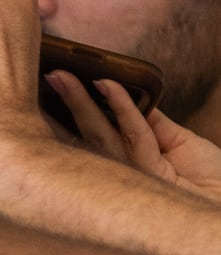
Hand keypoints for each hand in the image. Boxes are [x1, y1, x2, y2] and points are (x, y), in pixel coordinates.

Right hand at [51, 73, 220, 203]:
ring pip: (98, 133)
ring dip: (79, 102)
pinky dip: (120, 105)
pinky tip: (106, 84)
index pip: (91, 137)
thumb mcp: (179, 141)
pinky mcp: (148, 173)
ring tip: (61, 77)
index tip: (51, 90)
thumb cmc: (211, 178)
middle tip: (49, 76)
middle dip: (66, 105)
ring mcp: (131, 174)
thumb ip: (150, 122)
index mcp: (126, 164)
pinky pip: (132, 132)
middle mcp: (122, 172)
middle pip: (86, 134)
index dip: (68, 116)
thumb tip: (124, 96)